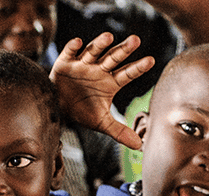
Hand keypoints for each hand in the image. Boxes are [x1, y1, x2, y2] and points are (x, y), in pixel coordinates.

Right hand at [49, 33, 154, 148]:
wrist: (57, 108)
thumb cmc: (82, 111)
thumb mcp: (101, 122)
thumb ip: (119, 131)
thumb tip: (139, 146)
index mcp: (110, 82)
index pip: (127, 74)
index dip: (138, 68)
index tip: (151, 61)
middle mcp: (99, 70)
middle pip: (113, 58)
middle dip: (123, 50)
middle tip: (136, 41)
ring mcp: (82, 64)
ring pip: (93, 51)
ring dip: (100, 44)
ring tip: (109, 37)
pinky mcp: (65, 62)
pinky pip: (70, 52)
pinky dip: (73, 47)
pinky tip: (78, 43)